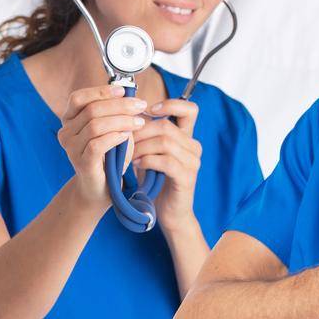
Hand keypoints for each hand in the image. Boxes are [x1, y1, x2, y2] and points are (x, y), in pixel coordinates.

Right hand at [57, 85, 149, 209]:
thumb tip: (130, 93)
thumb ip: (116, 111)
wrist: (103, 186)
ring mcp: (71, 149)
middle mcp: (66, 133)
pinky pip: (97, 144)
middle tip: (141, 106)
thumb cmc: (110, 154)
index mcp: (70, 120)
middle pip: (92, 109)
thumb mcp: (114, 127)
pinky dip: (115, 136)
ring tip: (139, 123)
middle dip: (120, 105)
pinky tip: (127, 136)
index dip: (101, 91)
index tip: (124, 90)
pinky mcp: (82, 163)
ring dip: (122, 120)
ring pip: (96, 125)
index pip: (79, 98)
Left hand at [130, 96, 203, 232]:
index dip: (171, 104)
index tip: (150, 110)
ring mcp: (193, 161)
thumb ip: (148, 138)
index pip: (190, 109)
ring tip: (127, 155)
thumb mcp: (152, 155)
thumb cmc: (157, 182)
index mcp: (187, 137)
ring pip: (165, 142)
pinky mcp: (187, 176)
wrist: (169, 213)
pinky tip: (136, 165)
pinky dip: (147, 160)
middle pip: (167, 126)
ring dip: (141, 147)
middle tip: (124, 139)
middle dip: (141, 131)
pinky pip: (166, 161)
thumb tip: (128, 118)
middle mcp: (193, 146)